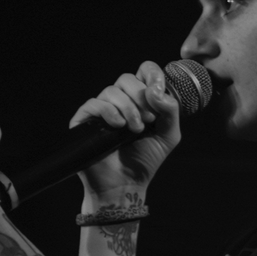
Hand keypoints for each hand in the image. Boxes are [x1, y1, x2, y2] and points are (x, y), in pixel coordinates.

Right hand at [71, 61, 182, 193]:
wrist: (125, 184)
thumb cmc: (145, 160)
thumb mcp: (169, 135)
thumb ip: (170, 110)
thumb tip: (155, 91)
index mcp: (140, 100)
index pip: (144, 71)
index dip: (152, 75)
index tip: (158, 92)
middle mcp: (120, 101)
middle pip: (127, 78)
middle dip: (141, 97)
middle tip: (148, 119)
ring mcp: (102, 110)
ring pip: (111, 91)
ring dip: (128, 109)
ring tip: (135, 130)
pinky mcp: (85, 120)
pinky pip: (95, 103)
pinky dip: (109, 112)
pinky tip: (119, 127)